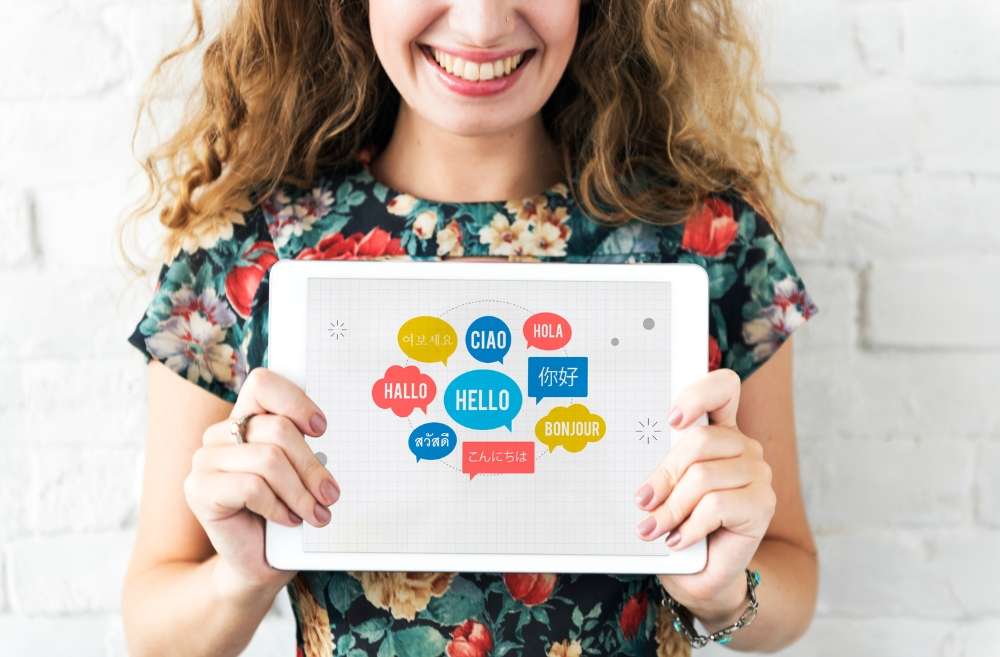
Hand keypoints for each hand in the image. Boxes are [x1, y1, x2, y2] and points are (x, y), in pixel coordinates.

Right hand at [183, 368, 340, 595]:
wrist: (257, 562)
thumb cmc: (283, 513)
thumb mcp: (298, 473)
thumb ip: (302, 447)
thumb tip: (323, 431)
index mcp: (244, 419)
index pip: (263, 383)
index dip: (295, 401)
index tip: (321, 429)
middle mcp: (220, 434)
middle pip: (277, 429)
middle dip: (311, 466)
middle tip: (330, 494)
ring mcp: (204, 460)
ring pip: (268, 460)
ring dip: (300, 492)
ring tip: (315, 513)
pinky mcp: (198, 489)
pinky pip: (251, 487)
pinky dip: (278, 507)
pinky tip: (287, 520)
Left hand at [633, 369, 774, 626]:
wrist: (702, 574)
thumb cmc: (680, 525)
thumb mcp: (666, 490)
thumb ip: (662, 468)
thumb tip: (641, 472)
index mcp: (720, 431)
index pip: (723, 389)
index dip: (698, 395)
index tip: (671, 419)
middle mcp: (743, 447)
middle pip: (700, 440)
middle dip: (664, 474)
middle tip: (642, 501)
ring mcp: (758, 475)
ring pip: (703, 477)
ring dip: (671, 508)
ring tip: (654, 528)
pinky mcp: (762, 505)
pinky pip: (716, 506)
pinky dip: (689, 526)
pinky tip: (678, 540)